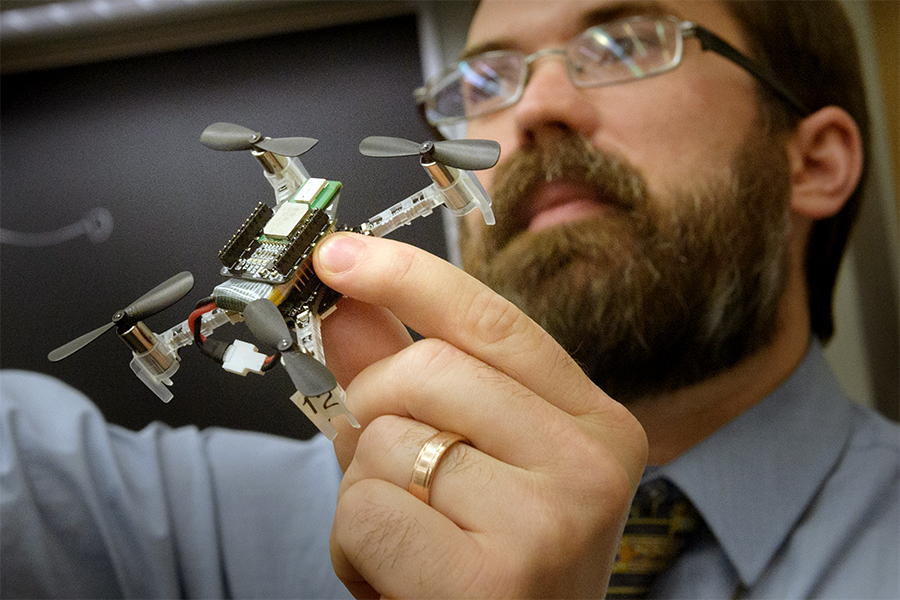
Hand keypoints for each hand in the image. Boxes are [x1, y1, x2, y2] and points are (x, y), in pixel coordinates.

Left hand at [314, 232, 646, 598]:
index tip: (338, 255)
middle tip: (390, 467)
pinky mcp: (496, 577)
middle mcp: (591, 464)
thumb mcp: (459, 460)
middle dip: (373, 412)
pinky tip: (399, 580)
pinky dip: (352, 546)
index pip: (491, 321)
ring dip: (363, 491)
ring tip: (409, 538)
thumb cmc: (488, 567)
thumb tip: (348, 297)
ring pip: (387, 439)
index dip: (407, 277)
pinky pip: (367, 510)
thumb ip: (406, 373)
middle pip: (427, 370)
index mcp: (595, 424)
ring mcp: (553, 519)